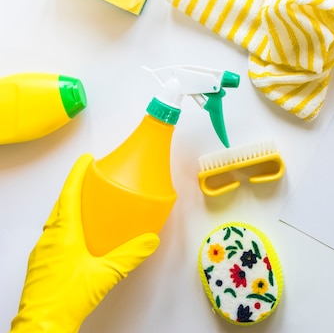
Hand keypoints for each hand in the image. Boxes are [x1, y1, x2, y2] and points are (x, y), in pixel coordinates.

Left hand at [10, 154, 159, 332]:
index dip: (77, 174)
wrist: (41, 326)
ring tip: (88, 205)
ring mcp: (43, 251)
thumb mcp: (106, 274)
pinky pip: (55, 235)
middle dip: (74, 188)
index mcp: (63, 233)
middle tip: (90, 179)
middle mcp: (49, 238)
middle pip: (61, 204)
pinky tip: (82, 238)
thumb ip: (131, 255)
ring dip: (71, 207)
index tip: (86, 160)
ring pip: (56, 220)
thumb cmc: (65, 300)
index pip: (69, 193)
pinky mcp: (43, 264)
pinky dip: (67, 226)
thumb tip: (149, 240)